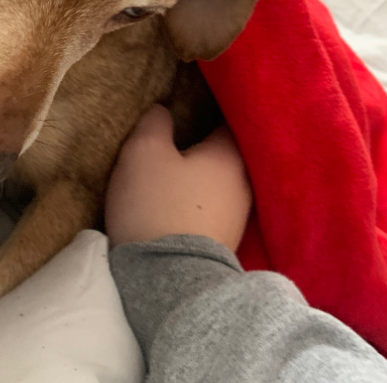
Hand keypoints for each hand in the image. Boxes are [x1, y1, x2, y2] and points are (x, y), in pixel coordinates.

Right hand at [105, 105, 251, 250]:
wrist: (167, 280)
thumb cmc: (157, 203)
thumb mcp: (143, 152)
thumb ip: (154, 123)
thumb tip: (163, 109)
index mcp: (229, 155)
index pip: (228, 120)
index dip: (209, 110)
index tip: (191, 105)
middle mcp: (243, 184)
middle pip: (225, 154)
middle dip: (205, 146)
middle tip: (179, 137)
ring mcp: (238, 218)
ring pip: (220, 184)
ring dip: (201, 177)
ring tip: (175, 172)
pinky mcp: (223, 244)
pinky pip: (212, 210)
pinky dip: (198, 202)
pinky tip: (178, 203)